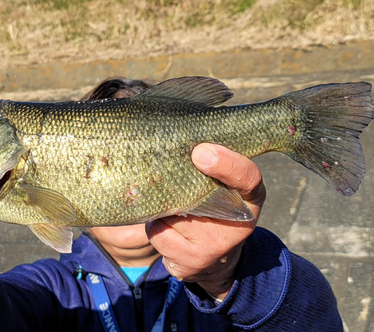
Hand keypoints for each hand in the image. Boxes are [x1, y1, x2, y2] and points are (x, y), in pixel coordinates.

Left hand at [145, 143, 265, 299]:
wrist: (216, 263)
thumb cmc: (215, 210)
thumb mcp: (225, 187)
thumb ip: (211, 168)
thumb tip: (175, 143)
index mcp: (250, 198)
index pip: (248, 177)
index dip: (227, 163)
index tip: (201, 151)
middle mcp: (237, 225)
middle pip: (199, 194)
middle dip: (178, 180)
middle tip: (166, 171)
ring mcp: (213, 246)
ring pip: (172, 211)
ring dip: (163, 204)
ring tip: (172, 206)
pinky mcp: (190, 262)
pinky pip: (158, 232)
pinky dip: (155, 224)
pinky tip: (165, 225)